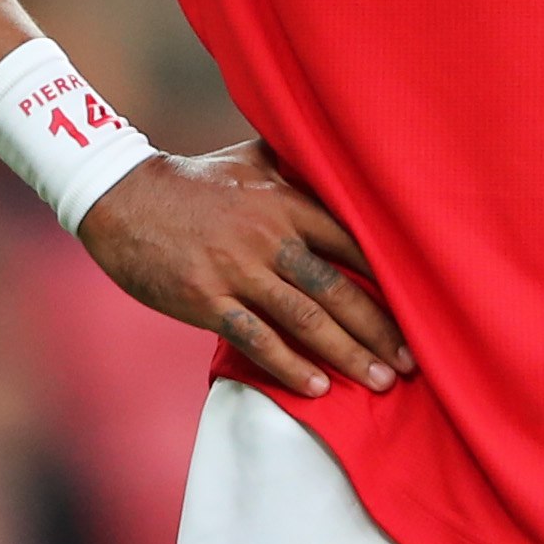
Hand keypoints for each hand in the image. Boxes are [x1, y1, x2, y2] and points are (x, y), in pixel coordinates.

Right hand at [82, 144, 408, 399]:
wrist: (121, 198)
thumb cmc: (193, 180)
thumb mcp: (250, 158)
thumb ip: (297, 164)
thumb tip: (342, 156)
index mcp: (285, 201)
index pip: (352, 242)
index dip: (391, 277)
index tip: (423, 305)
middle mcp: (269, 237)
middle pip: (337, 288)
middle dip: (380, 328)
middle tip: (412, 361)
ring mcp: (236, 271)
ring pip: (304, 319)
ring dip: (347, 354)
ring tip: (380, 381)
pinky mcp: (206, 300)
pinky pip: (256, 338)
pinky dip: (290, 365)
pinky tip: (318, 387)